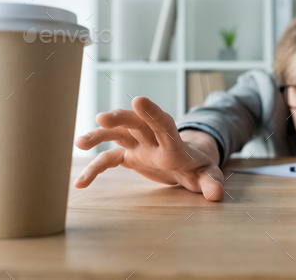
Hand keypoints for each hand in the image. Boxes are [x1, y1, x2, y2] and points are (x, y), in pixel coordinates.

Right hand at [73, 96, 224, 200]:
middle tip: (102, 117)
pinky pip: (108, 159)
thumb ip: (212, 183)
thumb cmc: (199, 168)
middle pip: (136, 124)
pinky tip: (81, 183)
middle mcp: (154, 139)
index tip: (138, 101)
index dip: (153, 113)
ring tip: (79, 142)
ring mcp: (139, 145)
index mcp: (174, 144)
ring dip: (99, 136)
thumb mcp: (209, 175)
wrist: (187, 165)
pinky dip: (94, 169)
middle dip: (120, 118)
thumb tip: (216, 195)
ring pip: (117, 135)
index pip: (165, 125)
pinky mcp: (129, 155)